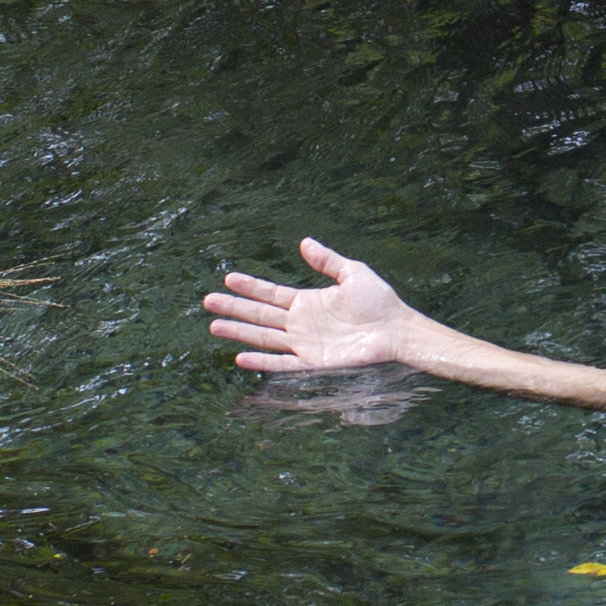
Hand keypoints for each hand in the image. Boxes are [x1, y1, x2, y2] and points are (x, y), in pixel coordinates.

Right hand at [206, 238, 419, 374]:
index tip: (227, 278)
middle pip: (260, 315)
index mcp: (307, 302)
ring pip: (264, 337)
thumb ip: (327, 260)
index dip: (249, 287)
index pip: (271, 294)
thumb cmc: (379, 302)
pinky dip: (262, 362)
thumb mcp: (352, 273)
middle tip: (208, 302)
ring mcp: (305, 344)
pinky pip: (283, 363)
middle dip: (234, 308)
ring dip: (239, 332)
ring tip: (214, 326)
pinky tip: (241, 357)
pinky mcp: (314, 362)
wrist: (396, 331)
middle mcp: (301, 323)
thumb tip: (303, 242)